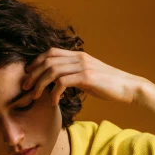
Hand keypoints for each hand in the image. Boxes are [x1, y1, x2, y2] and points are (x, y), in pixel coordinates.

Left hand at [22, 48, 143, 105]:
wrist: (129, 87)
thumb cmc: (109, 85)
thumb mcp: (88, 77)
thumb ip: (74, 75)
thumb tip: (59, 83)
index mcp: (78, 55)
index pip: (51, 52)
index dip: (36, 62)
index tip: (28, 74)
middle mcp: (79, 57)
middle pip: (47, 60)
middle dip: (33, 74)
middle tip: (26, 87)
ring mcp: (83, 66)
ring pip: (52, 70)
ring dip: (40, 84)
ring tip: (35, 96)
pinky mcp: (87, 77)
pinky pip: (63, 82)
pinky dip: (54, 92)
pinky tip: (54, 101)